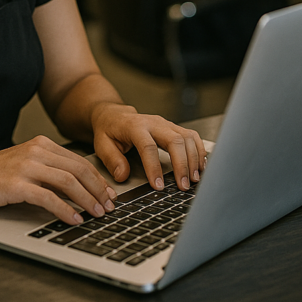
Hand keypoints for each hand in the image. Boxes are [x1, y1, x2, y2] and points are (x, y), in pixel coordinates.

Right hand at [0, 135, 116, 224]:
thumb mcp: (26, 163)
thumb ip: (49, 169)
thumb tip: (78, 187)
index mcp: (42, 144)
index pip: (80, 161)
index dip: (98, 179)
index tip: (108, 194)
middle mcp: (37, 151)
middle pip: (79, 170)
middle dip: (98, 190)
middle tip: (108, 206)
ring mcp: (27, 166)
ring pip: (68, 182)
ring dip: (87, 200)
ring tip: (96, 214)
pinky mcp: (17, 184)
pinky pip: (48, 198)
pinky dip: (65, 210)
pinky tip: (73, 219)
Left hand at [90, 104, 206, 191]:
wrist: (115, 115)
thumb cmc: (109, 131)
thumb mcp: (102, 145)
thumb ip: (112, 160)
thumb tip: (123, 176)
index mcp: (134, 127)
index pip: (148, 147)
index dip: (154, 167)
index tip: (158, 186)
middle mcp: (154, 123)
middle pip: (174, 140)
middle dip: (182, 164)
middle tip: (183, 185)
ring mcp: (166, 124)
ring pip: (187, 137)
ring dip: (193, 159)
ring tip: (193, 179)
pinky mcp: (174, 127)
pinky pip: (192, 136)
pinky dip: (199, 151)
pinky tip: (200, 167)